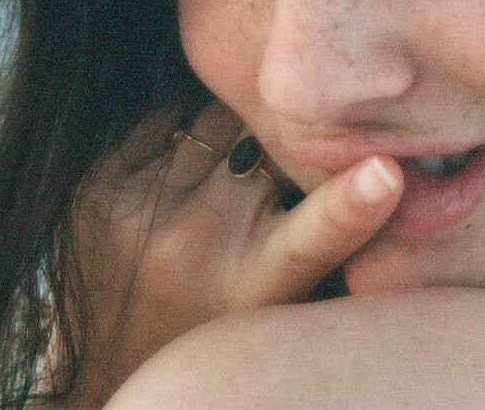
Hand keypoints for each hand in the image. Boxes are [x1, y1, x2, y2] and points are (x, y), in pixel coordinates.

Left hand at [41, 100, 402, 405]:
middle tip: (262, 160)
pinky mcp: (99, 191)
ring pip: (213, 121)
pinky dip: (179, 134)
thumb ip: (323, 231)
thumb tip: (384, 163)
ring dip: (224, 133)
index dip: (355, 202)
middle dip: (270, 138)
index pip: (318, 235)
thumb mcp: (276, 298)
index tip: (386, 173)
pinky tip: (174, 176)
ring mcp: (144, 217)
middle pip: (264, 142)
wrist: (98, 364)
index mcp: (258, 285)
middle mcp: (201, 250)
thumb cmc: (210, 322)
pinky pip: (166, 121)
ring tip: (214, 178)